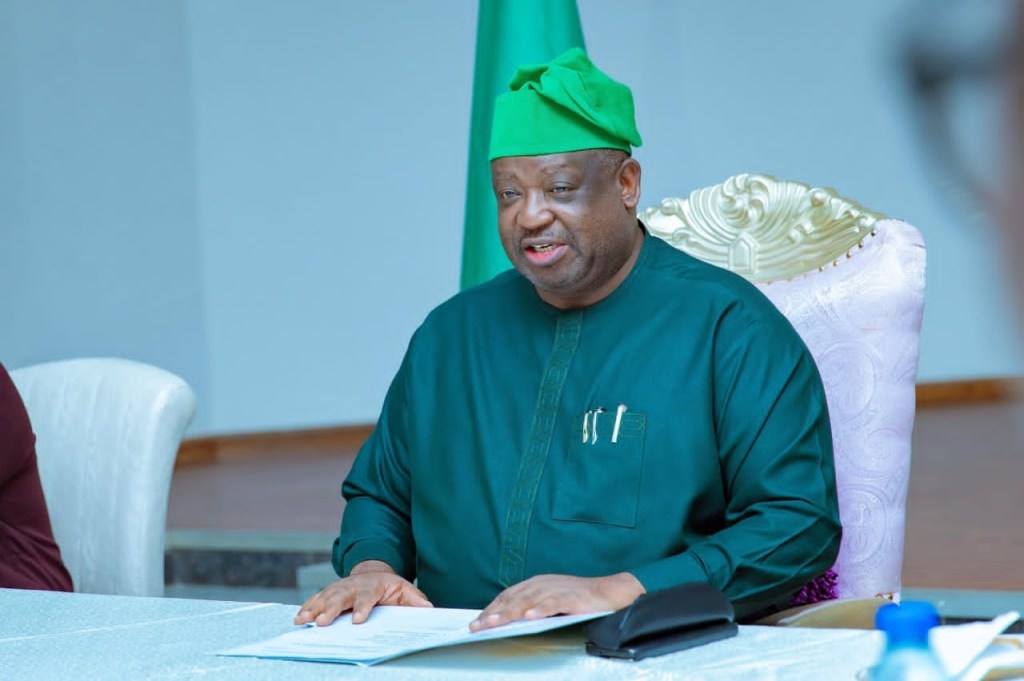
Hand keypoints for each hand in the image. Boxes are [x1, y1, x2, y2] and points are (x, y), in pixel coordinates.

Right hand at [293, 560, 431, 625]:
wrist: (374, 572)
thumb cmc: (390, 586)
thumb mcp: (406, 590)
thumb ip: (415, 601)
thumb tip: (428, 610)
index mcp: (373, 585)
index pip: (368, 596)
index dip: (363, 607)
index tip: (358, 621)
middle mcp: (354, 585)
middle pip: (341, 596)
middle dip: (331, 609)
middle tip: (322, 622)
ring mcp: (340, 587)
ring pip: (325, 597)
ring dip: (314, 608)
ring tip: (303, 620)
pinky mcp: (330, 592)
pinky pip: (317, 599)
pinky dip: (307, 607)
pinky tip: (299, 617)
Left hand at [469, 572, 644, 631]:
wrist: (608, 592)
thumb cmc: (577, 598)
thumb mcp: (549, 600)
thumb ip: (530, 607)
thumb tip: (508, 620)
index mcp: (535, 584)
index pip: (507, 596)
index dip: (491, 609)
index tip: (476, 622)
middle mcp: (542, 584)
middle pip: (513, 599)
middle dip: (494, 613)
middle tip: (478, 626)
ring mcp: (555, 589)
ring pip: (528, 601)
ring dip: (510, 612)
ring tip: (495, 622)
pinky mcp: (570, 597)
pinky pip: (553, 604)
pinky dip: (541, 610)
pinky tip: (530, 617)